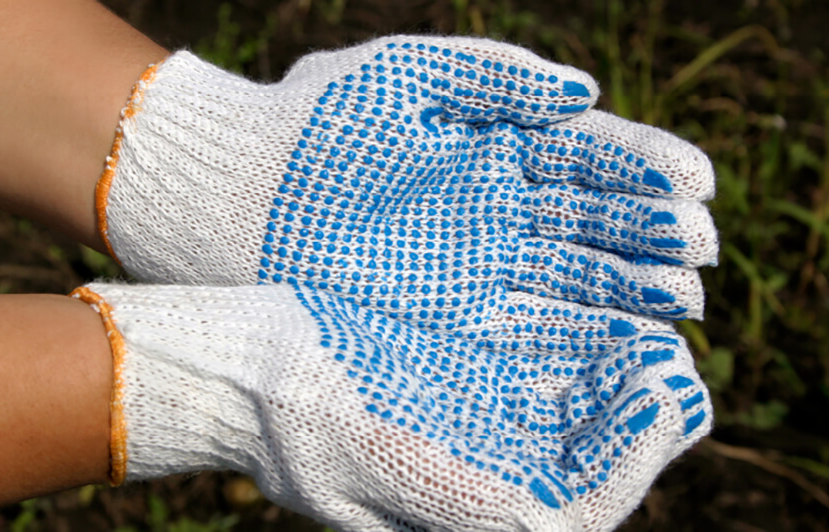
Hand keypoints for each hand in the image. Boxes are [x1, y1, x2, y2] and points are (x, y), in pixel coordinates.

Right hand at [74, 282, 710, 530]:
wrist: (235, 365)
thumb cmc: (285, 410)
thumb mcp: (365, 454)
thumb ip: (452, 493)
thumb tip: (551, 525)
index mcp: (460, 512)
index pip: (577, 512)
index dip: (634, 460)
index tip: (660, 391)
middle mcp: (478, 477)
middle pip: (587, 466)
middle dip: (641, 422)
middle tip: (673, 361)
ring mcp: (472, 432)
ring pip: (572, 422)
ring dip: (620, 388)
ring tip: (654, 335)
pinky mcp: (459, 386)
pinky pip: (540, 381)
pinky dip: (580, 356)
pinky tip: (600, 319)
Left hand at [98, 35, 717, 335]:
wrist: (235, 189)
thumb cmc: (314, 118)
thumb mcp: (405, 72)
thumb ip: (494, 74)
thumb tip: (584, 96)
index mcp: (494, 146)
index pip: (587, 160)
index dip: (643, 172)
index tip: (697, 185)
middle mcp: (495, 211)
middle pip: (590, 227)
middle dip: (648, 240)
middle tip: (699, 253)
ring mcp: (472, 267)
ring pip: (565, 283)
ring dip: (623, 296)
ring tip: (680, 306)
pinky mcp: (442, 318)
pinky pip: (519, 329)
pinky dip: (569, 337)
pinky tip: (615, 344)